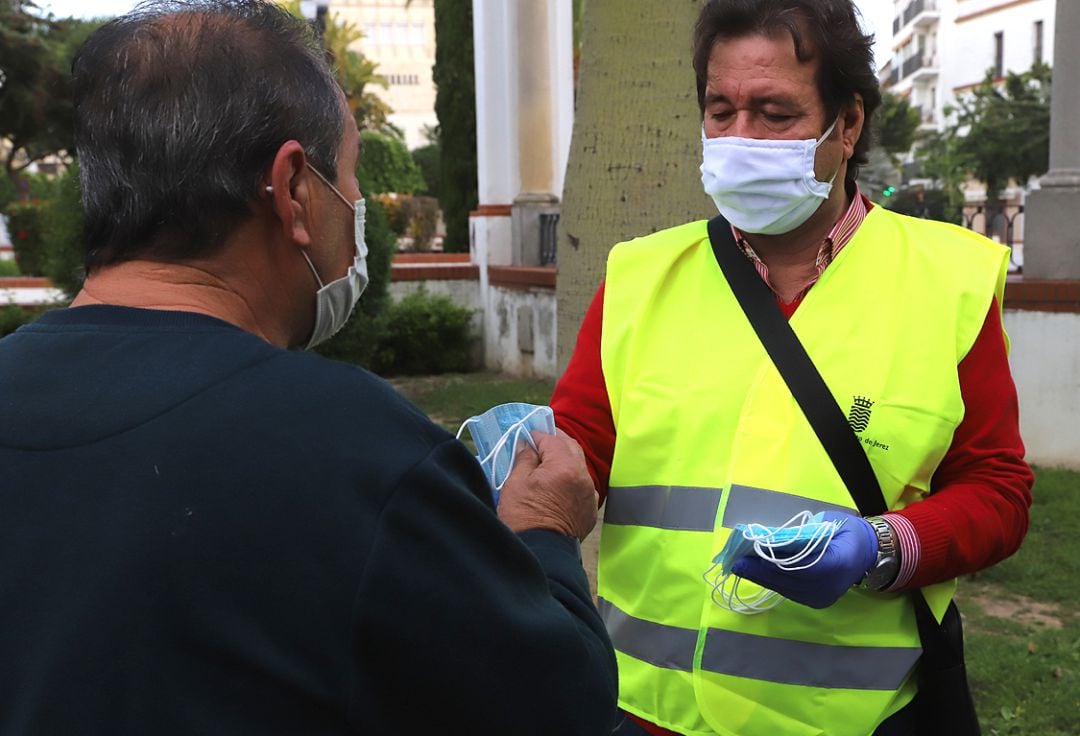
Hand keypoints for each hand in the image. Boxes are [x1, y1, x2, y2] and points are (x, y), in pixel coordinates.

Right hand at [498, 430, 598, 540]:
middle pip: (571, 447)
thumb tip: (528, 446)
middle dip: (555, 442)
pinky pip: (582, 485)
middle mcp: (582, 477)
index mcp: (564, 467)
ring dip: (564, 459)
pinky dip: (571, 478)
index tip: (527, 437)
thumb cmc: (524, 517)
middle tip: (538, 443)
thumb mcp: (516, 483)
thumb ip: (524, 459)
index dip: (538, 435)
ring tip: (547, 463)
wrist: (542, 553)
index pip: (552, 439)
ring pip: (579, 465)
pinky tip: (558, 484)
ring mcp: (589, 494)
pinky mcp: (590, 509)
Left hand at [731, 511, 876, 608]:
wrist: (867, 553)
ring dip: (761, 577)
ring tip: (740, 566)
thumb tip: (771, 538)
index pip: (803, 566)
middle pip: (789, 580)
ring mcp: (823, 597)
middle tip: (736, 562)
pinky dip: (771, 581)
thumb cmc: (847, 531)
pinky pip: (789, 591)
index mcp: (839, 563)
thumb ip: (803, 533)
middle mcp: (831, 586)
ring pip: (786, 589)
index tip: (754, 553)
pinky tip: (755, 573)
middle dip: (760, 571)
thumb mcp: (828, 523)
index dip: (777, 562)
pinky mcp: (816, 601)